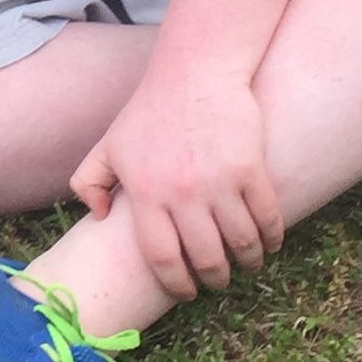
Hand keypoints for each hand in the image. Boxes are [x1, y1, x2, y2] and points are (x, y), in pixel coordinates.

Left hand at [71, 76, 283, 300]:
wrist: (194, 72)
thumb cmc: (150, 110)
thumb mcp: (108, 145)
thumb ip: (88, 181)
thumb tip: (98, 217)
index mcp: (145, 194)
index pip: (161, 258)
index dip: (177, 283)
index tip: (186, 290)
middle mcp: (181, 194)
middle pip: (207, 259)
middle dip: (215, 279)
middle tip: (219, 280)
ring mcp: (218, 183)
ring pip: (242, 244)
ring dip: (249, 261)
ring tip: (248, 262)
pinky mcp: (251, 169)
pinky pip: (268, 218)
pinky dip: (272, 237)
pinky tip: (269, 241)